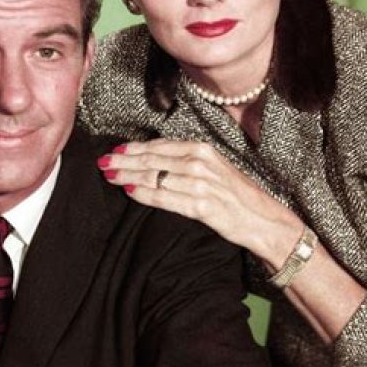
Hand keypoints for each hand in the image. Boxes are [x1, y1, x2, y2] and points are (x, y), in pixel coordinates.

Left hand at [98, 138, 300, 262]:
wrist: (264, 219)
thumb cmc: (237, 195)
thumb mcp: (213, 168)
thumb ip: (186, 161)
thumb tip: (154, 159)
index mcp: (202, 150)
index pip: (159, 146)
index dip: (134, 148)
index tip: (115, 150)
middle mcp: (199, 162)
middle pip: (152, 159)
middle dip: (124, 160)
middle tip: (102, 162)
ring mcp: (200, 183)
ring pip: (154, 176)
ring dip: (128, 175)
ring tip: (109, 176)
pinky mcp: (201, 205)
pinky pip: (165, 198)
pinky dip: (145, 194)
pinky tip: (130, 191)